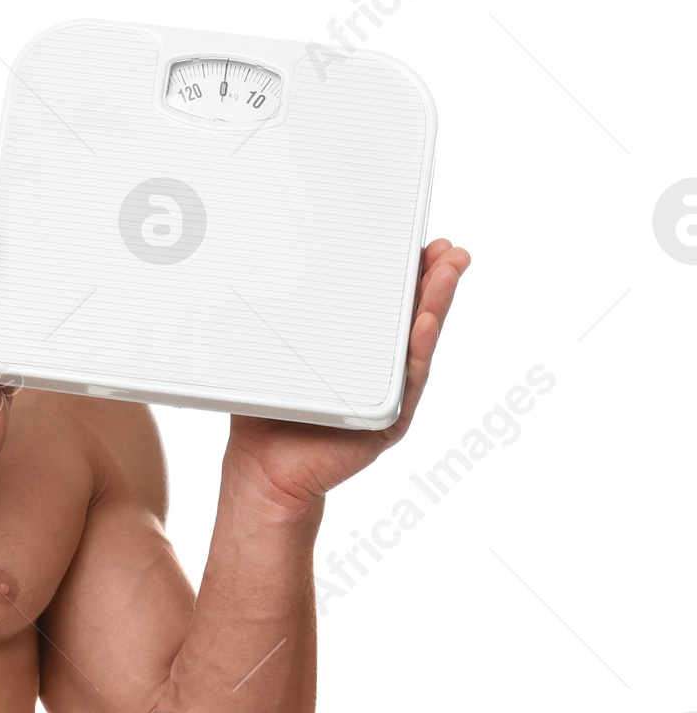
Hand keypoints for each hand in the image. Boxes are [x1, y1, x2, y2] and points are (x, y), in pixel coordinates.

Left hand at [224, 238, 472, 514]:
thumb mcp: (275, 357)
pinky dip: (416, 349)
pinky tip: (425, 320)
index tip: (420, 241)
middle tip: (448, 249)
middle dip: (434, 280)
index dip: (405, 274)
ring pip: (417, 343)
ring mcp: (387, 394)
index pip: (386, 305)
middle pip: (413, 318)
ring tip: (448, 270)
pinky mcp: (387, 421)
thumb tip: (270, 270)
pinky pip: (405, 382)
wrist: (264, 470)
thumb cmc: (268, 412)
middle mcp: (378, 370)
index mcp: (356, 350)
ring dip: (436, 305)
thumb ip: (285, 322)